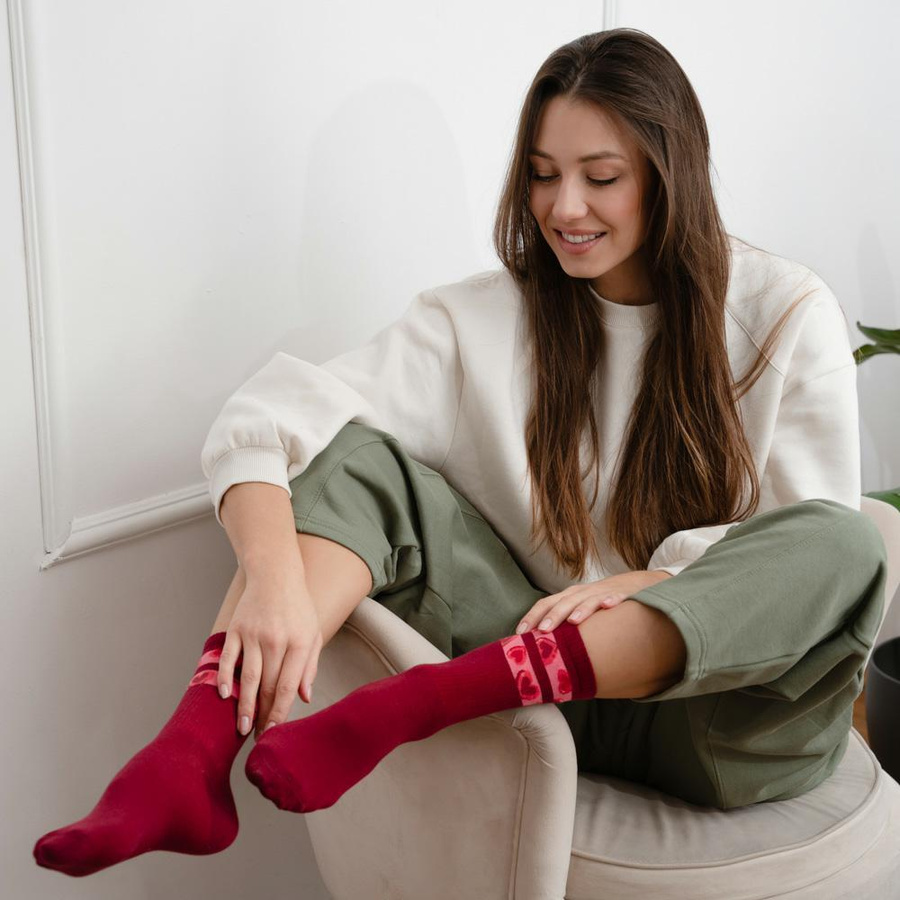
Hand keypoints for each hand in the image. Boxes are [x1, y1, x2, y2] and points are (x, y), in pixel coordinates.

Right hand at [217, 555, 323, 738]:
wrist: (276, 575)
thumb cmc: (298, 608)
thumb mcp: (314, 633)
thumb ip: (309, 666)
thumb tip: (304, 698)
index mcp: (300, 642)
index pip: (288, 686)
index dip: (279, 712)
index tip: (273, 733)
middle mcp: (276, 640)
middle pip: (267, 685)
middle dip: (261, 715)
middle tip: (256, 737)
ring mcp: (254, 634)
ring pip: (248, 677)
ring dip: (243, 705)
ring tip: (242, 727)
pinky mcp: (236, 629)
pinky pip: (229, 658)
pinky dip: (226, 678)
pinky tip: (224, 696)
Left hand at [515, 569, 672, 633]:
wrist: (635, 582)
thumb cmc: (600, 601)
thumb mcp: (580, 609)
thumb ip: (564, 627)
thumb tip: (543, 653)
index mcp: (569, 597)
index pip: (546, 603)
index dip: (532, 616)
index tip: (520, 633)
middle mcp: (583, 593)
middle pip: (564, 602)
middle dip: (553, 615)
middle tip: (543, 630)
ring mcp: (603, 592)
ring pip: (589, 599)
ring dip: (581, 608)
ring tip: (573, 620)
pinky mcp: (624, 593)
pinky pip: (618, 596)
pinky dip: (613, 599)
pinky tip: (609, 606)